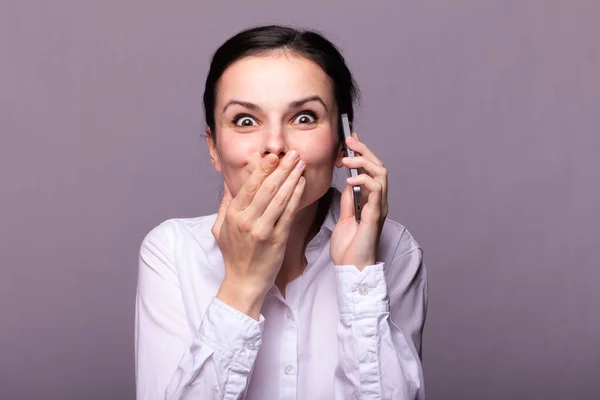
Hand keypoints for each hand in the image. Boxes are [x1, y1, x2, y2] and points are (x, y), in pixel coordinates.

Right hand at [212, 151, 305, 317]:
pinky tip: (301, 184)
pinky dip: (296, 196)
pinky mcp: (277, 239)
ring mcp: (262, 230)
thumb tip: (228, 185)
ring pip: (280, 198)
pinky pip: (289, 213)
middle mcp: (247, 220)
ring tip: (300, 164)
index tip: (274, 155)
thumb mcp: (220, 228)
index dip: (263, 168)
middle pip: (267, 188)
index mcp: (233, 215)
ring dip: (292, 178)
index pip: (250, 186)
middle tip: (293, 153)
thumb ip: (225, 205)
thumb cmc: (233, 255)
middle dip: (282, 168)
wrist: (243, 282)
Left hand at [330, 133, 387, 269]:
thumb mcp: (345, 219)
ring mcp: (379, 208)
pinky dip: (365, 182)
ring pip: (381, 175)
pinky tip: (351, 180)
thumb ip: (349, 201)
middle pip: (379, 167)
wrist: (352, 270)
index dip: (363, 153)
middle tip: (349, 141)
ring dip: (364, 163)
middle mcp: (378, 202)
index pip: (371, 170)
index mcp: (371, 202)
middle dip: (364, 151)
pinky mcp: (375, 217)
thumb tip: (348, 184)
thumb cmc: (349, 249)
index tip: (351, 139)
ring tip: (347, 160)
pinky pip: (376, 192)